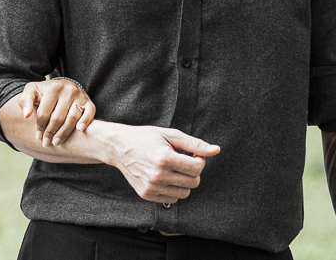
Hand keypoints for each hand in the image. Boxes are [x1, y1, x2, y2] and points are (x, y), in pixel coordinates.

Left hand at [13, 79, 94, 147]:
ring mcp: (80, 96)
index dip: (40, 126)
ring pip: (72, 118)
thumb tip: (26, 115)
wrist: (62, 85)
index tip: (37, 136)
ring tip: (56, 142)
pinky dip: (85, 122)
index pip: (44, 112)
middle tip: (46, 143)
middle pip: (58, 117)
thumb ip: (25, 101)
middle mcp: (68, 90)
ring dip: (64, 133)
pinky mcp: (89, 102)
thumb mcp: (32, 91)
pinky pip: (90, 113)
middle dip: (50, 133)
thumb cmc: (44, 92)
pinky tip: (79, 130)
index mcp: (53, 87)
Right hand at [103, 123, 219, 203]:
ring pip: (184, 193)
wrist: (118, 147)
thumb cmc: (145, 138)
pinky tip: (165, 177)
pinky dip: (173, 190)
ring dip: (184, 182)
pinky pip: (172, 199)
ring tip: (174, 169)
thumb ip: (194, 144)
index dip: (199, 160)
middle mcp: (158, 175)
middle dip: (193, 172)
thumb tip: (216, 150)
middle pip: (193, 182)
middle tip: (183, 161)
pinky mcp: (146, 194)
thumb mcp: (170, 135)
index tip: (192, 154)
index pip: (197, 168)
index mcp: (164, 158)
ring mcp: (151, 187)